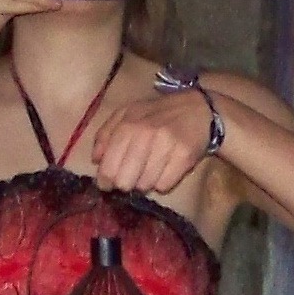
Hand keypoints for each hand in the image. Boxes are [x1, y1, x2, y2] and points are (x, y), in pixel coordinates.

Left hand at [92, 90, 211, 193]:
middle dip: (125, 183)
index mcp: (127, 124)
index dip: (105, 181)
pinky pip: (164, 186)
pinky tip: (166, 169)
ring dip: (145, 182)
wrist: (197, 108)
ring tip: (151, 168)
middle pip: (124, 181)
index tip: (108, 184)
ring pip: (144, 186)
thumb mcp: (126, 115)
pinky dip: (163, 182)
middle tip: (131, 176)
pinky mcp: (185, 157)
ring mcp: (166, 145)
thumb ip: (105, 134)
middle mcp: (145, 134)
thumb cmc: (156, 114)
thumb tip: (95, 160)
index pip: (108, 167)